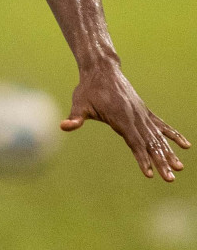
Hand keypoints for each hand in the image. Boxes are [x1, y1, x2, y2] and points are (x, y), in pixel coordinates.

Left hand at [62, 62, 188, 180]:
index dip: (142, 158)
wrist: (102, 70)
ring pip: (158, 137)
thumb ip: (76, 117)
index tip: (150, 174)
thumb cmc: (88, 88)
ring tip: (179, 168)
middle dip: (160, 162)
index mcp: (120, 118)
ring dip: (169, 153)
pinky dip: (173, 135)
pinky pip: (161, 125)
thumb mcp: (79, 103)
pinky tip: (186, 145)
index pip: (134, 142)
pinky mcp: (145, 111)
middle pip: (150, 144)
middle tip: (170, 179)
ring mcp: (142, 114)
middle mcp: (135, 117)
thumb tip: (64, 126)